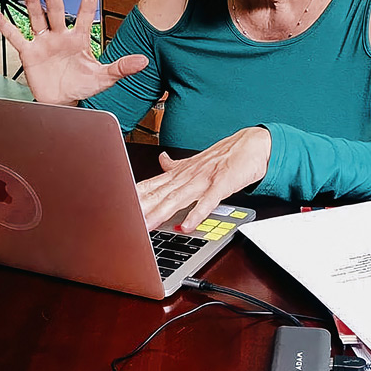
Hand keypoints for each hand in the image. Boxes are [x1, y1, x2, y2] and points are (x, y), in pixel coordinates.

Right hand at [0, 0, 147, 104]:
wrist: (62, 103)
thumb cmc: (82, 86)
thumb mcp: (103, 78)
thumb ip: (121, 68)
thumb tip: (143, 61)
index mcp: (80, 39)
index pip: (86, 12)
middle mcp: (61, 36)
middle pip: (56, 10)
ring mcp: (44, 42)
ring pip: (36, 17)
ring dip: (31, 2)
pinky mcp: (28, 53)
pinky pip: (14, 36)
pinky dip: (3, 24)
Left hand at [136, 127, 270, 230]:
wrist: (254, 145)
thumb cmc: (225, 155)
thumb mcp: (196, 161)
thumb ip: (176, 165)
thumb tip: (161, 160)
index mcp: (181, 173)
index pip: (152, 184)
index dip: (135, 195)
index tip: (117, 204)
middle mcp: (189, 176)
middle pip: (161, 193)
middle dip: (142, 207)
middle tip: (124, 218)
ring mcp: (205, 180)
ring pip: (179, 198)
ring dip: (162, 212)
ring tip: (147, 225)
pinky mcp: (222, 184)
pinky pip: (208, 201)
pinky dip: (197, 213)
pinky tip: (187, 226)